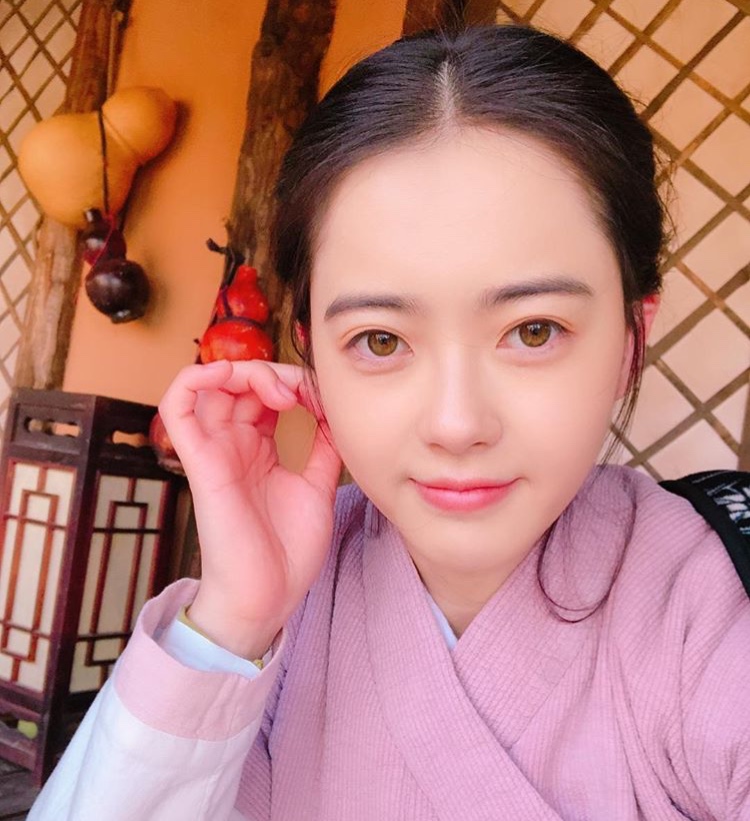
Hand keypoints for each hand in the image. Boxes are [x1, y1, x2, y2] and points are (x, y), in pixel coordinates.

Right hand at [158, 359, 341, 657]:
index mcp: (261, 449)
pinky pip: (177, 409)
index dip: (295, 382)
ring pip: (210, 386)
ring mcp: (216, 451)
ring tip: (275, 390)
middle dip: (274, 374)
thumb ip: (322, 445)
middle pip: (241, 383)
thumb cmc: (288, 550)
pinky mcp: (200, 462)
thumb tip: (332, 408)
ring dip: (242, 371)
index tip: (323, 398)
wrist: (268, 596)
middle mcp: (235, 444)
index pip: (267, 394)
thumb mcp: (318, 486)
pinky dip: (191, 380)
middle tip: (300, 394)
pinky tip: (223, 374)